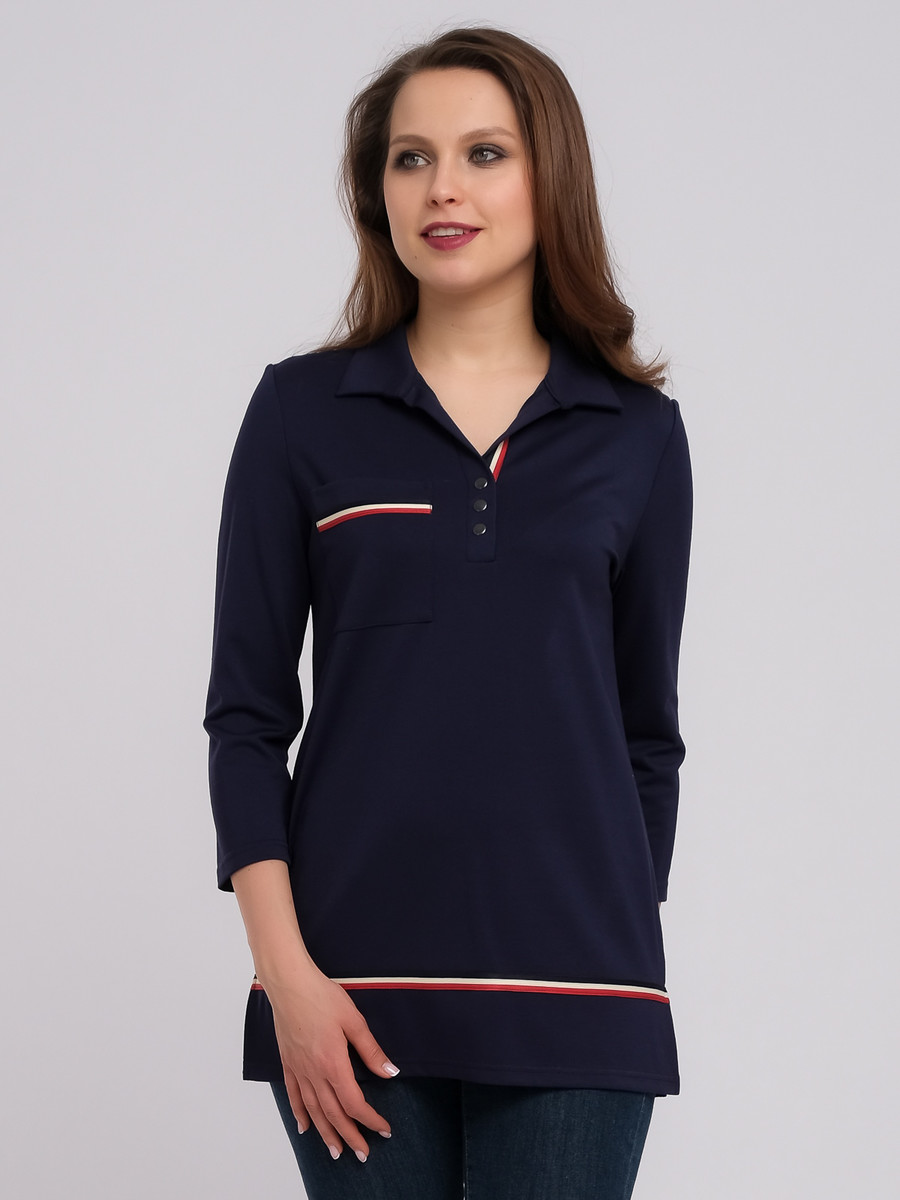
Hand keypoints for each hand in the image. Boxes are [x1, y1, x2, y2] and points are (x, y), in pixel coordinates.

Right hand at [266, 965, 398, 1161]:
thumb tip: (390, 1073)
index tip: (383, 1129)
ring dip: (326, 1133)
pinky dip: (300, 1114)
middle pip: (333, 1113)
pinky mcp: (288, 1063)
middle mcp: (314, 1072)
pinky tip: (305, 1127)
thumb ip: (371, 1050)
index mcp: (333, 1063)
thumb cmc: (322, 998)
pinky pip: (294, 1095)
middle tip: (362, 1154)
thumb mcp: (354, 1021)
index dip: (370, 1119)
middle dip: (350, 1136)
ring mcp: (298, 1069)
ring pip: (313, 1110)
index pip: (354, 1102)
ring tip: (336, 1151)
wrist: (290, 985)